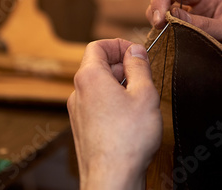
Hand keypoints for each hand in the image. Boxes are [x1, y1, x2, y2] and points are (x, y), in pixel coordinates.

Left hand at [68, 39, 161, 189]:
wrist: (112, 179)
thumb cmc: (128, 139)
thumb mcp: (144, 94)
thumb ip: (139, 67)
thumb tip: (135, 51)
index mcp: (90, 77)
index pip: (97, 46)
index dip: (119, 45)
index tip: (137, 53)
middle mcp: (78, 92)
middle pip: (98, 65)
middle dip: (122, 65)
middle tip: (144, 76)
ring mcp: (78, 111)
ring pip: (98, 86)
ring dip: (119, 84)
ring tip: (139, 98)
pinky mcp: (82, 128)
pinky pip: (97, 104)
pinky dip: (112, 101)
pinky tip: (129, 117)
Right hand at [146, 0, 221, 98]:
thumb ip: (205, 26)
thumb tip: (170, 17)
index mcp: (211, 1)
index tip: (159, 18)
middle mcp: (200, 15)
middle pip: (166, 5)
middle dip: (156, 14)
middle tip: (158, 32)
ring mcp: (198, 35)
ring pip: (168, 29)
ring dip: (161, 35)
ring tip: (161, 47)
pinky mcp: (198, 55)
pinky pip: (176, 51)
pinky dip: (168, 54)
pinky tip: (167, 61)